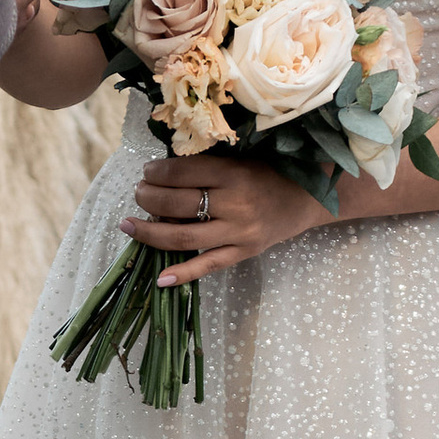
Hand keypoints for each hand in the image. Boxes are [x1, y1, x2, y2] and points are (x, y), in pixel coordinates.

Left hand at [124, 151, 338, 283]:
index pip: (182, 173)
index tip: (147, 171)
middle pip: (177, 204)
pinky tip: (159, 278)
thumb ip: (208, 165)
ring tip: (129, 224)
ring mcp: (238, 232)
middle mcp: (234, 204)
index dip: (157, 172)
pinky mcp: (243, 252)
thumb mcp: (242, 159)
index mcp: (233, 173)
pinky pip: (207, 266)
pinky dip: (182, 274)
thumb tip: (163, 171)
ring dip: (150, 232)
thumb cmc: (271, 172)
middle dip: (148, 198)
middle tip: (138, 193)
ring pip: (183, 237)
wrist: (309, 198)